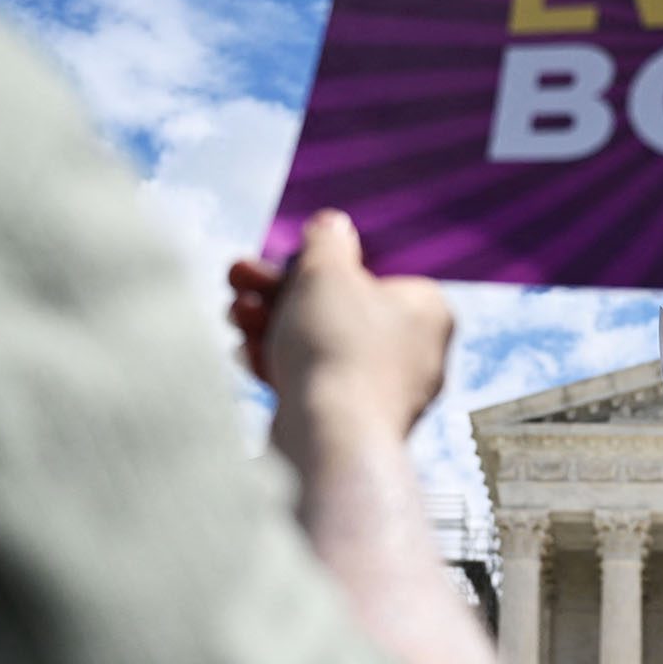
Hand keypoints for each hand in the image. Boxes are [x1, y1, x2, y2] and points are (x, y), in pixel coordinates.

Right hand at [227, 210, 452, 442]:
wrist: (330, 438)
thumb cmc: (340, 347)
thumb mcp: (328, 271)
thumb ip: (328, 240)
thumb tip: (332, 225)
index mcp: (428, 310)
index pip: (372, 273)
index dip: (318, 263)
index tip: (280, 258)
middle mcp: (416, 352)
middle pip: (337, 308)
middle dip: (280, 292)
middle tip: (238, 277)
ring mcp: (385, 390)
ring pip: (319, 344)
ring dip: (271, 324)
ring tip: (234, 312)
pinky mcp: (352, 421)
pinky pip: (314, 381)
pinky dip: (279, 363)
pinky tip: (245, 351)